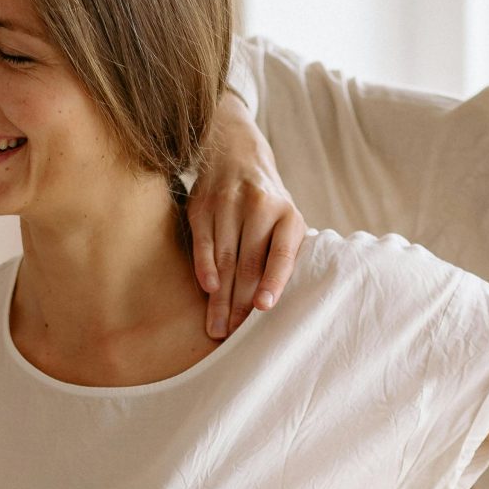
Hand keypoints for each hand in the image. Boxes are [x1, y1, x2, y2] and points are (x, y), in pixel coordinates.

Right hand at [188, 96, 306, 338]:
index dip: (273, 280)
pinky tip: (206, 290)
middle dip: (239, 303)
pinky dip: (203, 268)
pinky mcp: (201, 207)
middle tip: (232, 335)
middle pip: (248, 263)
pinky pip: (202, 243)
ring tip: (217, 327)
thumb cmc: (267, 204)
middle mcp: (259, 207)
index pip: (281, 252)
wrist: (235, 153)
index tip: (263, 307)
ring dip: (220, 297)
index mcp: (287, 214)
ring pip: (224, 259)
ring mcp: (228, 205)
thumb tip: (276, 303)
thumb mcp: (285, 219)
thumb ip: (283, 253)